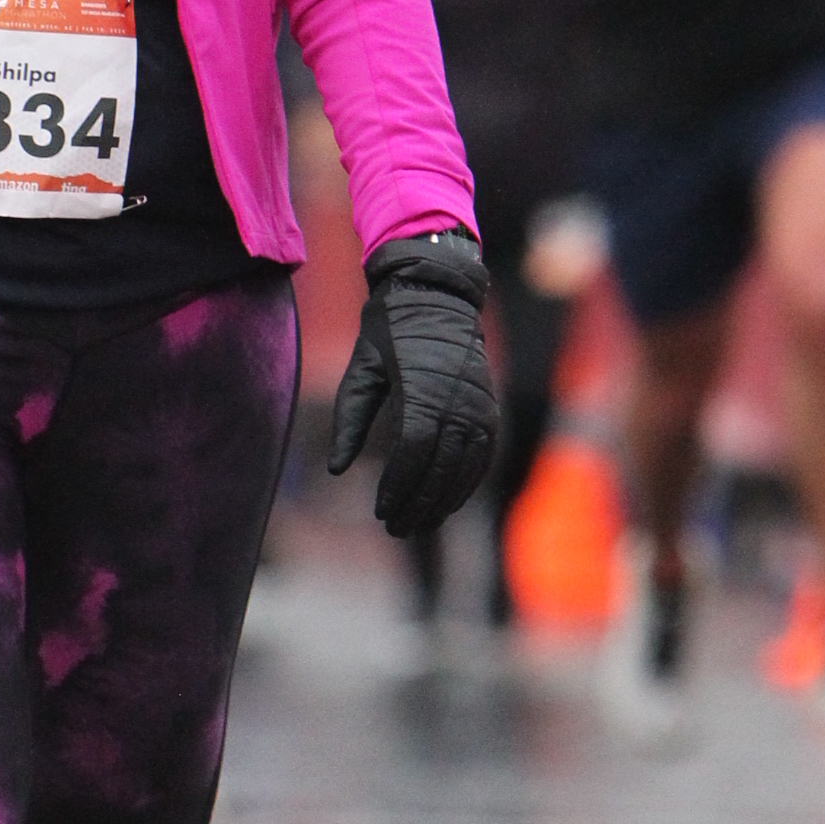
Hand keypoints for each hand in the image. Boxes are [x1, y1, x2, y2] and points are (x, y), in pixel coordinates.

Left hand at [326, 230, 499, 538]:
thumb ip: (349, 420)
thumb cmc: (389, 331)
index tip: (380, 510)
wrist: (436, 295)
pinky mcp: (489, 408)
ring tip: (419, 523)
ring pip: (465, 468)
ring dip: (443, 501)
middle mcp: (457, 400)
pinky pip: (482, 456)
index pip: (413, 451)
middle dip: (419, 503)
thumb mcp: (360, 370)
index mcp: (422, 388)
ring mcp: (479, 406)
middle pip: (441, 467)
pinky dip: (466, 483)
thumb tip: (336, 469)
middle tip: (396, 528)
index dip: (398, 486)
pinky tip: (448, 501)